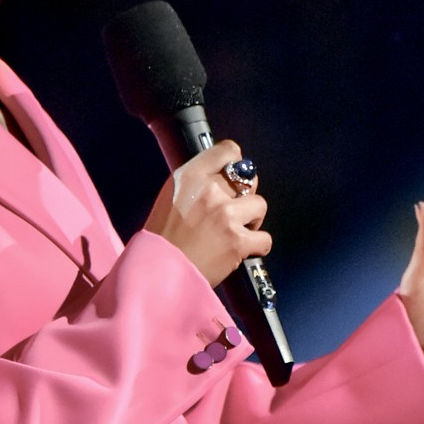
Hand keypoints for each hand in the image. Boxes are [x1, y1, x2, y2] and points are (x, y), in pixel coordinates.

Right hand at [143, 140, 270, 286]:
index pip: (227, 150)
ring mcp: (225, 215)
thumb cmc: (162, 240)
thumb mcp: (170, 197)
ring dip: (252, 220)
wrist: (159, 273)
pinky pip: (264, 238)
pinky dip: (257, 247)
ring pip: (259, 205)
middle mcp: (209, 191)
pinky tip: (243, 251)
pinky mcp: (237, 241)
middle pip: (248, 177)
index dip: (236, 163)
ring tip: (235, 233)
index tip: (236, 175)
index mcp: (190, 176)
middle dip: (245, 194)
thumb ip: (196, 184)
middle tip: (234, 211)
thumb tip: (222, 179)